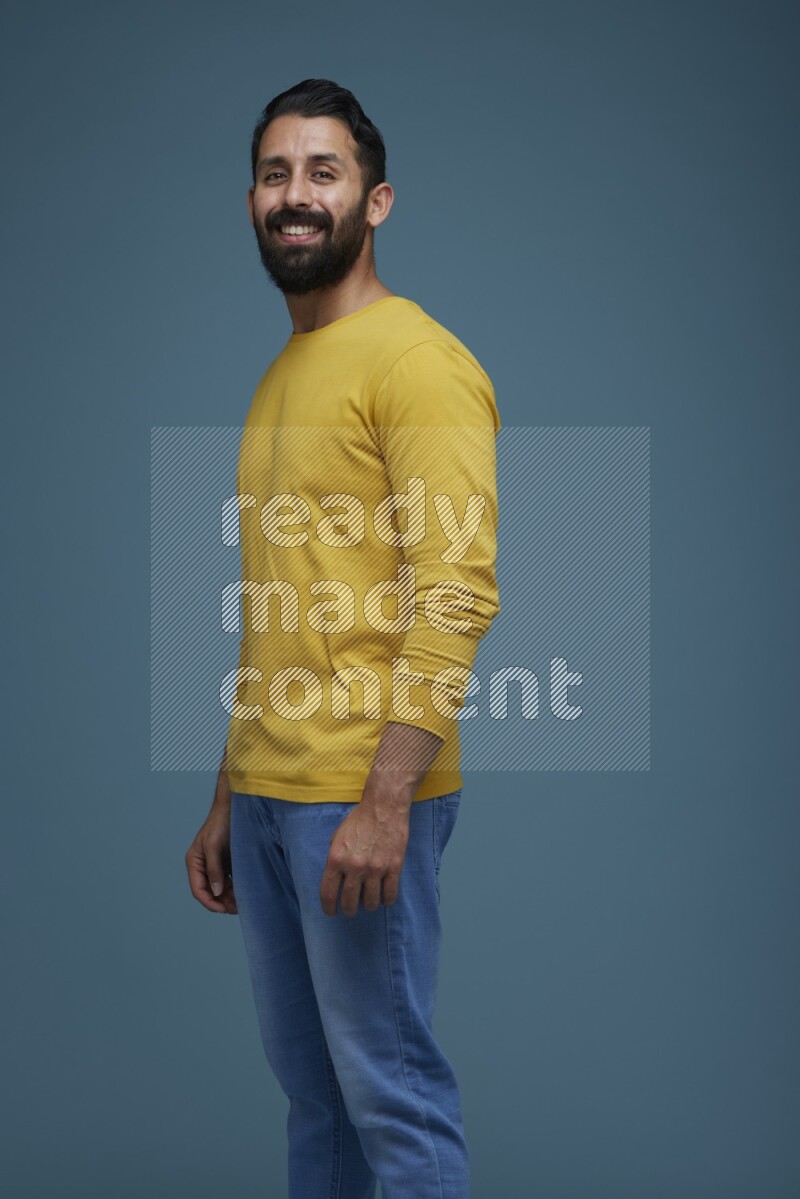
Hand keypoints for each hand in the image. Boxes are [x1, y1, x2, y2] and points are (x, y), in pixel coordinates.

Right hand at [185, 802, 237, 915]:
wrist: (234, 806)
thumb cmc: (220, 822)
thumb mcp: (214, 845)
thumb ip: (214, 869)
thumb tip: (216, 892)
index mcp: (194, 862)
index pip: (198, 889)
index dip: (209, 902)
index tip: (223, 909)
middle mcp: (203, 865)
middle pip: (210, 891)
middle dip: (222, 902)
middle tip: (238, 908)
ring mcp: (216, 864)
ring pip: (221, 888)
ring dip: (230, 896)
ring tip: (244, 902)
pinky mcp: (227, 861)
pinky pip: (230, 879)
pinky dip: (236, 887)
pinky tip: (246, 891)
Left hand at [320, 790, 410, 916]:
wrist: (384, 806)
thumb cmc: (359, 820)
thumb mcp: (337, 837)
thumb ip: (335, 859)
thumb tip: (335, 880)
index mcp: (336, 859)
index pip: (328, 894)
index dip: (328, 908)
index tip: (331, 912)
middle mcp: (354, 867)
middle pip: (350, 902)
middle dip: (349, 910)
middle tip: (351, 910)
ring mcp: (375, 868)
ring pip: (371, 902)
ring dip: (369, 906)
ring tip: (369, 903)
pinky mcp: (393, 867)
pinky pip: (390, 895)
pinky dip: (386, 901)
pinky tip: (384, 898)